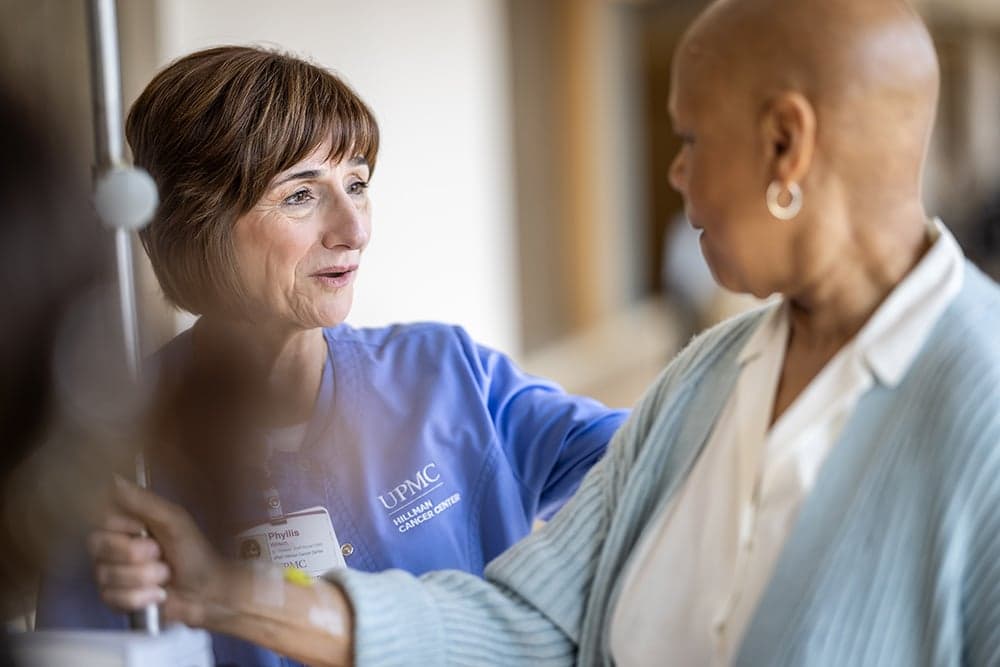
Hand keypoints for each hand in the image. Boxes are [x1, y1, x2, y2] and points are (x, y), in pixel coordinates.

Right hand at [88, 476, 227, 626]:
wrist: (206, 590)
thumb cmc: (193, 551)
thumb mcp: (173, 520)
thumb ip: (143, 501)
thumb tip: (114, 477)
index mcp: (125, 524)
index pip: (100, 519)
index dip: (122, 527)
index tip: (143, 528)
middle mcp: (111, 547)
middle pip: (98, 547)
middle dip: (135, 555)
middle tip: (160, 555)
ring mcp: (110, 574)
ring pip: (106, 575)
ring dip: (144, 578)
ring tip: (165, 576)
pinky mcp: (114, 600)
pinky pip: (112, 598)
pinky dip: (140, 598)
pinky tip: (157, 595)